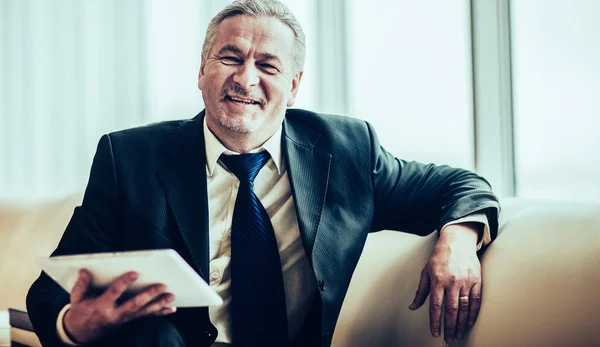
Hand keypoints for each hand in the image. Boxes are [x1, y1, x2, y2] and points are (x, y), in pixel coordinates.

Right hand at [63, 269, 176, 343]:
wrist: (81, 333)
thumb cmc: (80, 312)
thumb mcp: (76, 299)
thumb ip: (81, 285)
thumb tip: (84, 271)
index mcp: (100, 307)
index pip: (114, 293)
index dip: (124, 283)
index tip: (135, 273)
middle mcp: (114, 315)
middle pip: (134, 305)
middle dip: (149, 295)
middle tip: (162, 285)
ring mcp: (123, 320)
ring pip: (144, 312)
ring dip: (159, 303)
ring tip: (171, 294)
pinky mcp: (129, 321)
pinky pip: (146, 317)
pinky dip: (160, 312)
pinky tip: (172, 308)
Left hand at [408, 224, 481, 343]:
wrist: (457, 241)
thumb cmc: (439, 256)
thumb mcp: (425, 271)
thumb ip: (421, 291)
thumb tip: (413, 306)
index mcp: (438, 280)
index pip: (436, 305)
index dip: (435, 321)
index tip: (435, 332)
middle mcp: (452, 281)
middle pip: (451, 309)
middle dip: (449, 326)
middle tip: (448, 338)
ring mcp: (466, 281)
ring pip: (464, 307)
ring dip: (461, 323)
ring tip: (457, 334)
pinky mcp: (476, 280)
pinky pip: (476, 300)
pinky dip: (473, 313)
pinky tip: (469, 322)